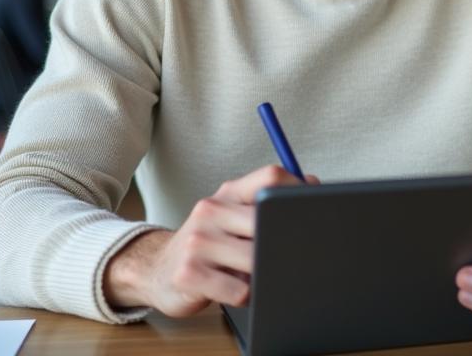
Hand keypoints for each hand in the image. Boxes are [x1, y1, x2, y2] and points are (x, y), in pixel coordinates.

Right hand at [102, 165, 314, 315]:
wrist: (157, 270)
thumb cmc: (209, 245)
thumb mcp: (235, 216)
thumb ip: (268, 201)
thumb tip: (314, 185)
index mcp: (227, 193)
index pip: (270, 177)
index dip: (298, 192)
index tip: (312, 210)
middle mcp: (210, 211)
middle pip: (266, 220)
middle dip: (282, 242)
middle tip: (285, 254)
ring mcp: (198, 242)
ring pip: (257, 259)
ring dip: (265, 272)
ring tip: (255, 273)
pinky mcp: (190, 274)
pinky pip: (241, 290)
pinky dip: (249, 295)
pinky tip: (238, 289)